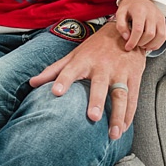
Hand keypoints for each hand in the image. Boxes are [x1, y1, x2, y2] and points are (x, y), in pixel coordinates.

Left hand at [29, 21, 145, 140]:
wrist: (125, 31)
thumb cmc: (95, 47)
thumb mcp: (74, 55)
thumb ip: (54, 70)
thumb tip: (31, 83)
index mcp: (84, 60)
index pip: (70, 71)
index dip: (63, 81)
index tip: (56, 93)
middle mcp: (102, 66)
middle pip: (99, 85)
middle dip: (97, 101)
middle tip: (93, 117)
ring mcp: (120, 72)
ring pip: (120, 95)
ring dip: (118, 115)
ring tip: (114, 134)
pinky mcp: (134, 76)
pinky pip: (132, 98)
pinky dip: (129, 115)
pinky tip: (123, 129)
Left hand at [114, 0, 165, 51]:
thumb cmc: (130, 6)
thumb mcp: (120, 13)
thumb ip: (121, 25)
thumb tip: (126, 37)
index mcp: (140, 10)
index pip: (138, 29)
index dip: (133, 41)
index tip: (128, 47)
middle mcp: (152, 13)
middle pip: (150, 34)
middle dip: (141, 43)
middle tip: (134, 44)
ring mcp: (159, 17)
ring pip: (159, 36)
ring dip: (150, 45)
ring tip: (142, 45)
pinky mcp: (163, 21)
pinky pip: (164, 36)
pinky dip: (157, 44)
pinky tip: (149, 44)